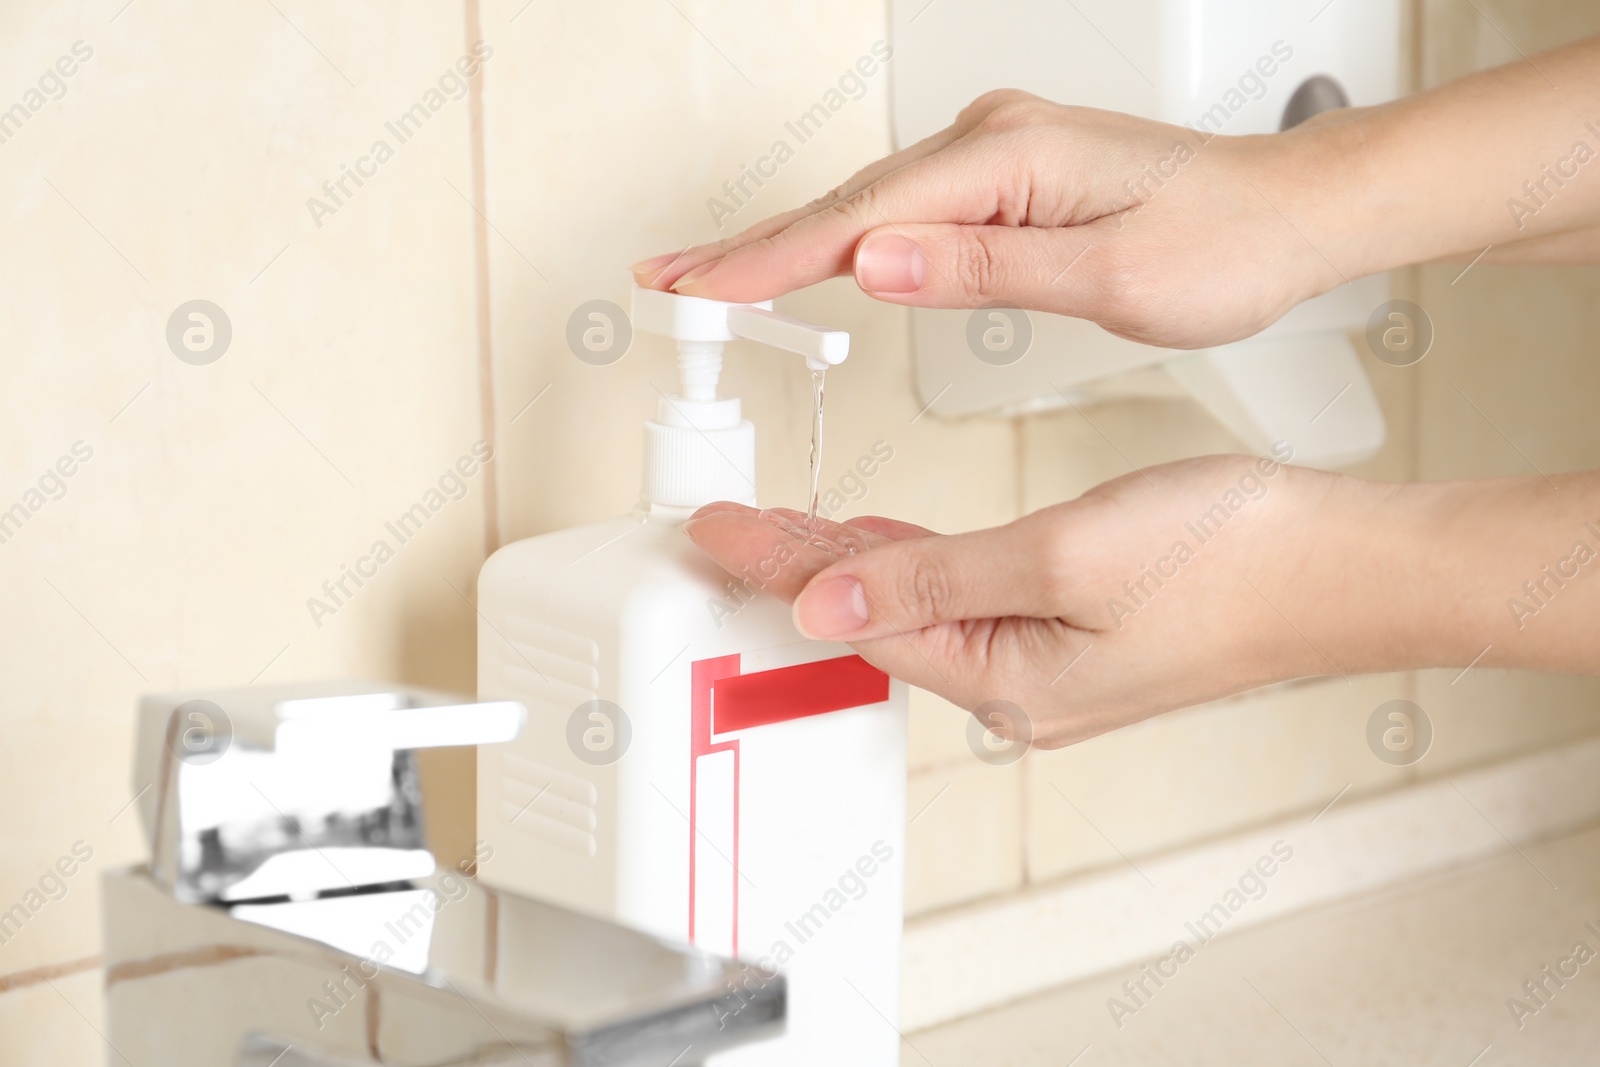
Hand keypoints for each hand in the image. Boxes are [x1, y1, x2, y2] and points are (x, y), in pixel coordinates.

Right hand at [634, 90, 1339, 349]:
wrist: (1289, 215)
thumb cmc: (1222, 244)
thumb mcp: (1108, 274)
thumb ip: (983, 269)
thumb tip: (874, 263)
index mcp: (1011, 159)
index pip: (861, 219)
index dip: (768, 258)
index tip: (698, 286)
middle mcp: (994, 141)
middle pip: (845, 202)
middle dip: (749, 246)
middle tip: (668, 280)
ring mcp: (997, 153)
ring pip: (866, 205)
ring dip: (785, 242)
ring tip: (713, 277)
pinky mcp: (1006, 175)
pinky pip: (902, 208)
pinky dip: (842, 237)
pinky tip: (812, 255)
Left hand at [684, 454, 1354, 747]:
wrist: (1344, 567)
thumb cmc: (1231, 562)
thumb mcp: (1060, 557)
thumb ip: (933, 575)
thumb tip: (824, 599)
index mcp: (1007, 681)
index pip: (854, 618)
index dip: (774, 566)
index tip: (712, 528)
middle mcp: (1020, 688)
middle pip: (876, 618)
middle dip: (797, 568)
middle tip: (728, 526)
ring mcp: (1051, 665)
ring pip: (919, 604)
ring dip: (851, 560)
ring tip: (785, 525)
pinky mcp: (1080, 634)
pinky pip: (969, 597)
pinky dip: (917, 559)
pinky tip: (890, 538)